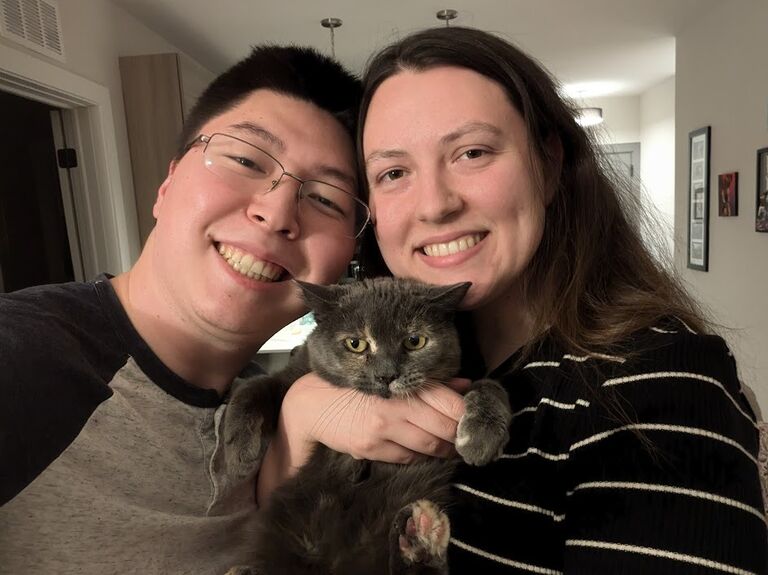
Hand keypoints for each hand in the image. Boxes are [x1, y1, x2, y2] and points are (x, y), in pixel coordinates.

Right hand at [283, 373, 468, 464]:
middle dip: (459, 435)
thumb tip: (463, 386)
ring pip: (429, 445)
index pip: (447, 401)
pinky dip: (421, 457)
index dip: (466, 414)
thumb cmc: (356, 389)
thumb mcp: (390, 380)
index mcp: (402, 385)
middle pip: (443, 426)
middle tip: (468, 438)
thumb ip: (429, 384)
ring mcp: (382, 429)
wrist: (313, 404)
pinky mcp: (371, 447)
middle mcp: (394, 405)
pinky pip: (407, 458)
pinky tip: (425, 453)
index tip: (474, 420)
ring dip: (445, 450)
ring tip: (452, 448)